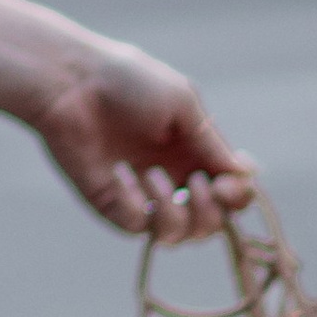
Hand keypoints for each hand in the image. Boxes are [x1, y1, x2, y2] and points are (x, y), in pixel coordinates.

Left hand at [23, 38, 256, 242]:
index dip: (237, 197)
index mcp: (194, 151)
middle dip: (212, 214)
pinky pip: (136, 226)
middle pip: (211, 224)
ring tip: (152, 176)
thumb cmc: (126, 81)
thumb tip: (246, 176)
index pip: (231, 193)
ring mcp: (140, 192)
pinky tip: (121, 173)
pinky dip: (136, 205)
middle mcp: (172, 176)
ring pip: (177, 236)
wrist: (70, 81)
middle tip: (199, 184)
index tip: (227, 183)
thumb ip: (211, 143)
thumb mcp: (181, 104)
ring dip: (176, 213)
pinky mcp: (109, 201)